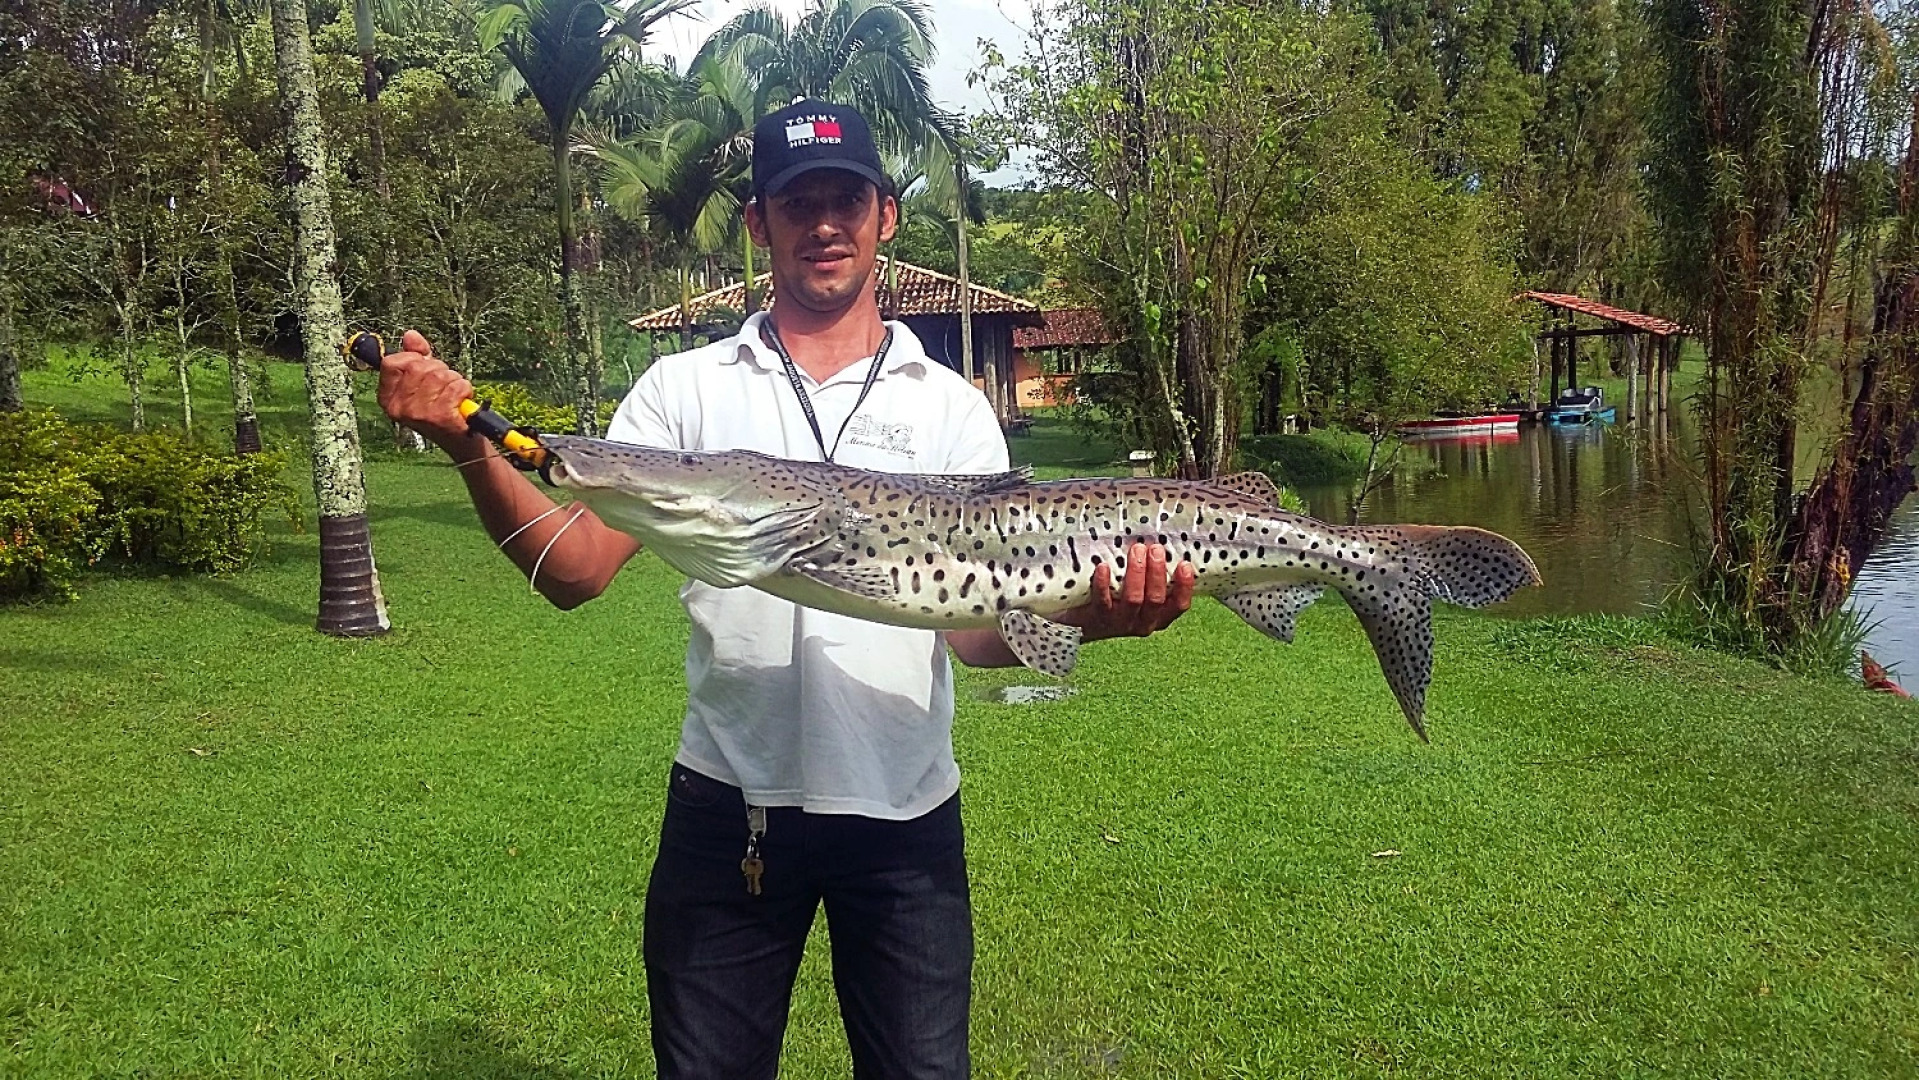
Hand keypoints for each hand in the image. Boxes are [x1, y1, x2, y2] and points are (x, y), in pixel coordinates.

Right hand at [373, 330, 476, 451]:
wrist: (460, 440)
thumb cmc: (441, 407)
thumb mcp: (423, 381)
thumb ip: (416, 356)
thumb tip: (411, 335)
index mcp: (388, 398)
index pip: (391, 362)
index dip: (412, 358)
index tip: (423, 367)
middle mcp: (399, 407)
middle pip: (419, 366)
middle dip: (438, 369)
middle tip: (443, 387)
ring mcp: (418, 413)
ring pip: (440, 375)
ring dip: (453, 380)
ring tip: (452, 395)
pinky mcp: (439, 417)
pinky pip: (456, 386)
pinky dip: (464, 389)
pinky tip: (460, 402)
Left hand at [1062, 542, 1195, 640]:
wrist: (1081, 621)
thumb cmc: (1118, 596)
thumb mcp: (1140, 587)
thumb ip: (1152, 571)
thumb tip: (1159, 538)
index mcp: (1159, 615)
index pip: (1179, 605)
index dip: (1184, 586)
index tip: (1184, 564)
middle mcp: (1143, 622)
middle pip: (1155, 599)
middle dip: (1157, 573)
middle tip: (1154, 549)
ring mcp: (1120, 623)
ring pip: (1134, 600)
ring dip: (1137, 573)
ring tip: (1136, 550)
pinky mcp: (1098, 619)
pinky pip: (1103, 601)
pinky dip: (1104, 583)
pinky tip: (1103, 566)